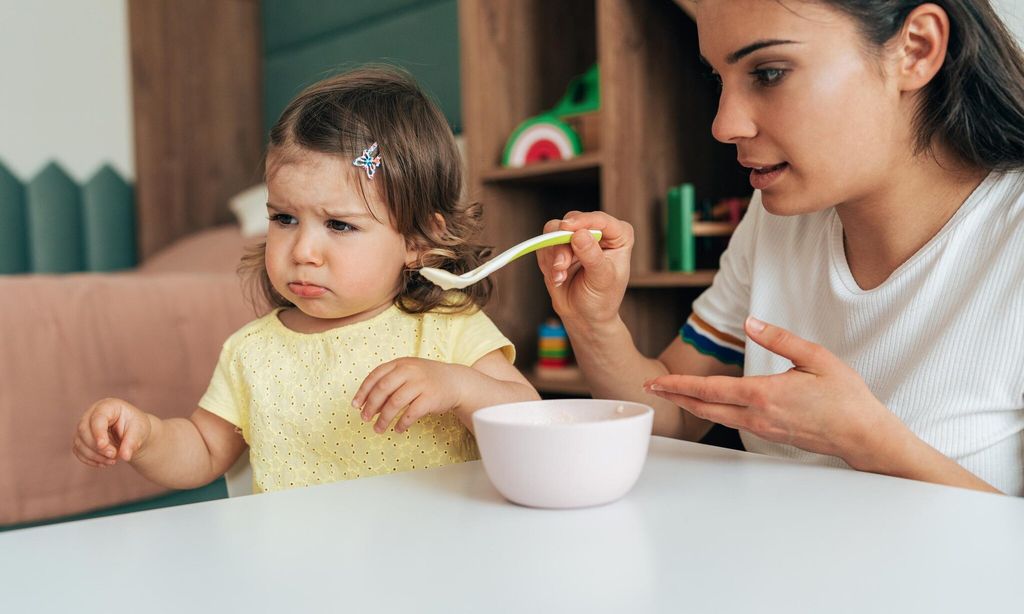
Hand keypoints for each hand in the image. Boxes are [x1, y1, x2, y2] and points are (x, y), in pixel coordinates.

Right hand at [72, 398, 152, 466]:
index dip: (98, 433)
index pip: (97, 418)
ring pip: (79, 442)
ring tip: (113, 460)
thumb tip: (125, 456)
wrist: (132, 432)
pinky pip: (78, 451)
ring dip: (94, 456)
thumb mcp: (139, 431)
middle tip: (114, 456)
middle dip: (97, 447)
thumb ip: (132, 443)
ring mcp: (84, 426)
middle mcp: (91, 414)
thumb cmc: (136, 427)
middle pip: (84, 430)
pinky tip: (104, 463)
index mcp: (107, 406)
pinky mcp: (81, 439)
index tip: (104, 446)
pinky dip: (89, 460)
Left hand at [352, 358, 462, 433]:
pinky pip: (411, 413)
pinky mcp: (430, 398)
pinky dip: (402, 423)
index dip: (363, 391)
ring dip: (384, 418)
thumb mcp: (408, 374)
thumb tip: (369, 406)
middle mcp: (410, 370)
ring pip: (395, 402)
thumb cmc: (426, 379)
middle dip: (371, 406)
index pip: (376, 375)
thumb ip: (389, 384)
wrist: (455, 381)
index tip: (356, 405)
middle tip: (365, 419)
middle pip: (383, 388)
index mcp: (401, 363)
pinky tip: (398, 429)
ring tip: (378, 429)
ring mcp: (421, 383)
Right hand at [535, 211, 633, 327]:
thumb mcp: (601, 279)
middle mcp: (597, 231)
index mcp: (618, 235)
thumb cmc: (601, 299)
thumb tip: (579, 234)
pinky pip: (544, 243)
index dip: (583, 221)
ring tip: (559, 276)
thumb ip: (592, 256)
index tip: (566, 228)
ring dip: (553, 254)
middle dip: (562, 243)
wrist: (584, 316)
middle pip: (572, 221)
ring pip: (554, 230)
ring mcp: (576, 237)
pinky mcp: (558, 246)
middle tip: (561, 266)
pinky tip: (557, 277)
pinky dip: (547, 261)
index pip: (600, 219)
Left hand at [642, 317, 907, 468]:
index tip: (657, 381)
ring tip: (671, 394)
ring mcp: (763, 429)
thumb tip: (750, 323)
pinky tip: (707, 405)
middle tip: (651, 388)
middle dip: (675, 397)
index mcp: (765, 394)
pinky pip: (732, 422)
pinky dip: (712, 412)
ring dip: (691, 405)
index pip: (710, 390)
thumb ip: (780, 339)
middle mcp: (758, 416)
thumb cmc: (846, 397)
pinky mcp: (770, 434)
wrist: (864, 436)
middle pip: (705, 407)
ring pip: (716, 417)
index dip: (679, 386)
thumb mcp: (816, 358)